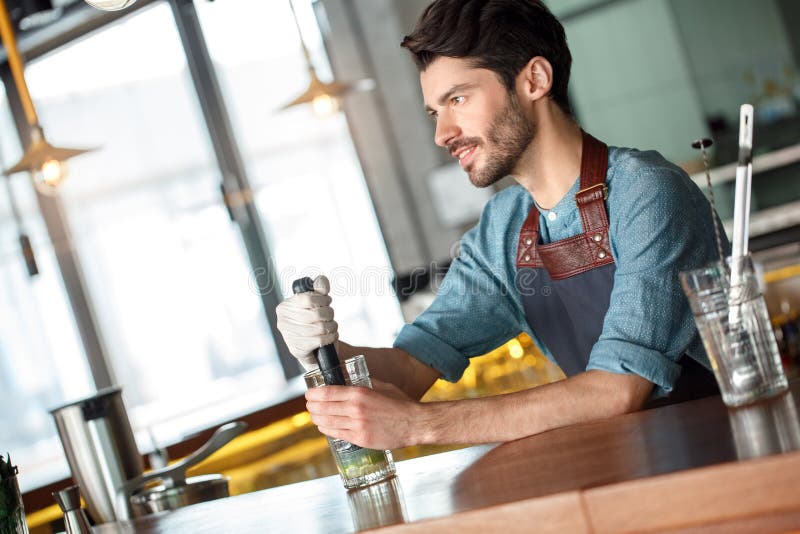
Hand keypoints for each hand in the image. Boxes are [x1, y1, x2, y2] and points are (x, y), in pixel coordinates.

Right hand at [276, 275, 337, 369]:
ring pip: (320, 327)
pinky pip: (320, 340)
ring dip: (332, 326)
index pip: (308, 298)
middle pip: (316, 313)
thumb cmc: (314, 323)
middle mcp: (283, 321)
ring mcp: (289, 337)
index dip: (323, 299)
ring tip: (331, 326)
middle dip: (329, 314)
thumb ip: (319, 290)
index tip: (327, 302)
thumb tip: (321, 280)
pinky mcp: (297, 349)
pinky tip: (330, 336)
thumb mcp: (317, 304)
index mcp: (284, 307)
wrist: (314, 350)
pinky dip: (331, 337)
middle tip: (330, 316)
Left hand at [305, 379, 425, 448]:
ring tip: (315, 415)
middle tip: (309, 405)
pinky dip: (327, 429)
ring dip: (316, 418)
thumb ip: (362, 384)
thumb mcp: (381, 386)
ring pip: (326, 422)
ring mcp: (357, 426)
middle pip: (322, 408)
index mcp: (359, 394)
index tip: (308, 394)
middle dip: (312, 406)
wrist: (415, 424)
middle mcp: (355, 410)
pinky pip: (336, 434)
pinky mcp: (360, 439)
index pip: (327, 393)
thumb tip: (346, 380)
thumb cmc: (400, 404)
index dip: (313, 394)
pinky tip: (325, 426)